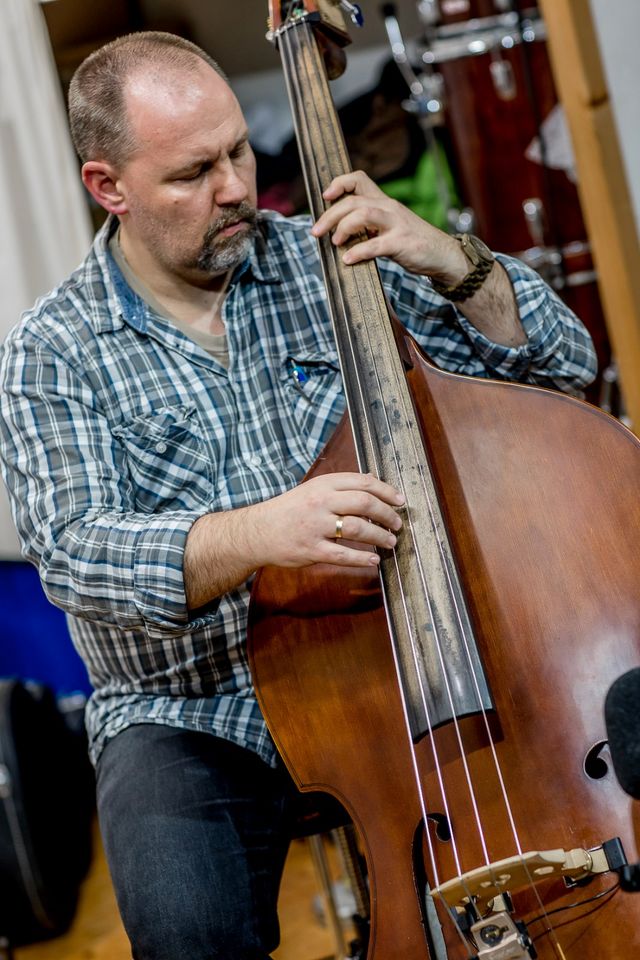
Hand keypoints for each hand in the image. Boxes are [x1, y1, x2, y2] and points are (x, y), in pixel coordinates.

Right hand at [252, 472, 403, 568]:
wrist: (258, 531)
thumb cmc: (289, 510)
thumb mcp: (313, 489)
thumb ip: (342, 485)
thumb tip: (373, 479)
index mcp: (323, 484)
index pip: (363, 483)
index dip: (386, 491)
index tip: (400, 501)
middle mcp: (321, 502)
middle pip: (365, 503)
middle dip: (387, 514)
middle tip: (398, 524)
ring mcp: (316, 527)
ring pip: (358, 529)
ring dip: (380, 536)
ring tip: (390, 541)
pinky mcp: (312, 550)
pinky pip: (343, 555)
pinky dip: (362, 558)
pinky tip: (373, 560)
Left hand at [311, 170, 466, 282]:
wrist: (442, 255)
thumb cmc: (412, 243)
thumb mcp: (389, 227)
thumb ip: (368, 225)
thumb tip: (337, 232)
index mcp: (384, 202)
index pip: (359, 179)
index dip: (339, 183)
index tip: (325, 196)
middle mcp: (389, 208)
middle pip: (353, 201)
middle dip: (330, 215)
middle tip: (316, 231)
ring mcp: (396, 224)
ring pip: (363, 215)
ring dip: (343, 228)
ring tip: (334, 242)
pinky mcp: (402, 243)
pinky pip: (375, 245)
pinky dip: (358, 252)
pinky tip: (348, 259)